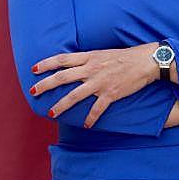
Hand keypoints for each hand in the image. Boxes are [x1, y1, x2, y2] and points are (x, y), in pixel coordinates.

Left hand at [31, 45, 158, 127]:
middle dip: (45, 85)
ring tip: (51, 113)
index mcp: (89, 58)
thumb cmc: (124, 57)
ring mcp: (100, 82)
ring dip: (61, 105)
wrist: (145, 61)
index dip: (46, 64)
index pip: (62, 59)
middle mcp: (91, 69)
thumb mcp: (102, 53)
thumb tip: (73, 66)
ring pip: (75, 95)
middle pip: (62, 77)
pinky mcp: (111, 94)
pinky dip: (90, 118)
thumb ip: (87, 60)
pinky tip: (85, 125)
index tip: (34, 69)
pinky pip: (97, 109)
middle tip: (33, 92)